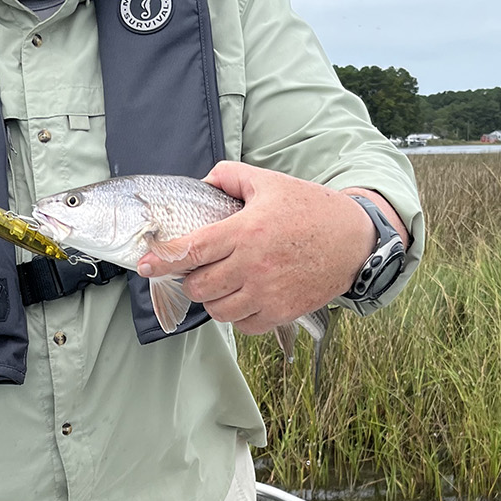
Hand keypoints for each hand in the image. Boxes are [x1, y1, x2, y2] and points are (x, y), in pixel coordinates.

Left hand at [136, 161, 381, 335]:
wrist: (355, 238)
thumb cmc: (311, 209)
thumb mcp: (270, 182)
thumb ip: (231, 176)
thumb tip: (204, 181)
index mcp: (246, 230)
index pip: (192, 250)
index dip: (163, 259)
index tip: (144, 265)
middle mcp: (254, 265)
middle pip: (199, 287)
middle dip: (192, 280)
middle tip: (201, 270)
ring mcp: (268, 292)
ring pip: (218, 311)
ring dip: (214, 299)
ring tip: (224, 284)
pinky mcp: (282, 311)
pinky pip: (244, 325)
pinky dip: (238, 315)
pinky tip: (245, 298)